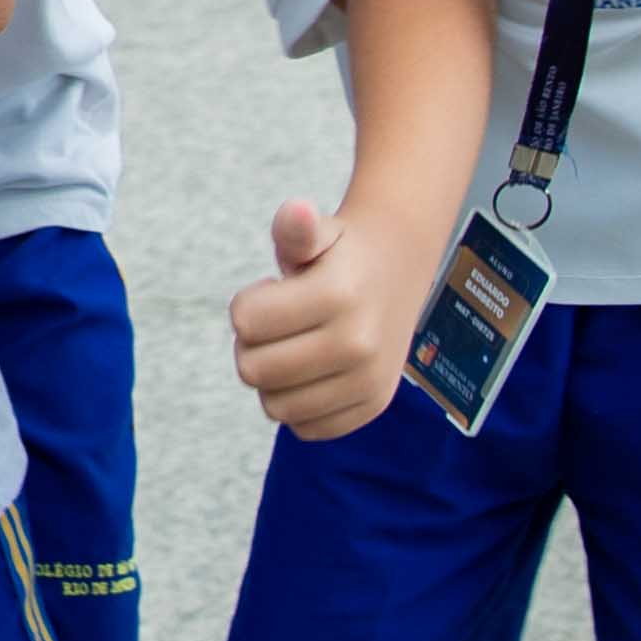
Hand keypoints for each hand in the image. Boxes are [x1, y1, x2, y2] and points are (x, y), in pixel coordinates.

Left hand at [233, 198, 440, 440]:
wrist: (396, 271)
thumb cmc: (339, 252)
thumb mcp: (316, 232)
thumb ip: (294, 227)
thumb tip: (296, 212)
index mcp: (337, 297)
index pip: (244, 323)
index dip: (247, 305)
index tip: (274, 293)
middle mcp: (358, 344)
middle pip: (253, 370)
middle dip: (253, 345)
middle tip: (281, 324)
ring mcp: (369, 381)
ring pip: (275, 406)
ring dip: (273, 379)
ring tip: (297, 346)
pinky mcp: (372, 406)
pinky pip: (306, 428)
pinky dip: (298, 405)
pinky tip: (312, 372)